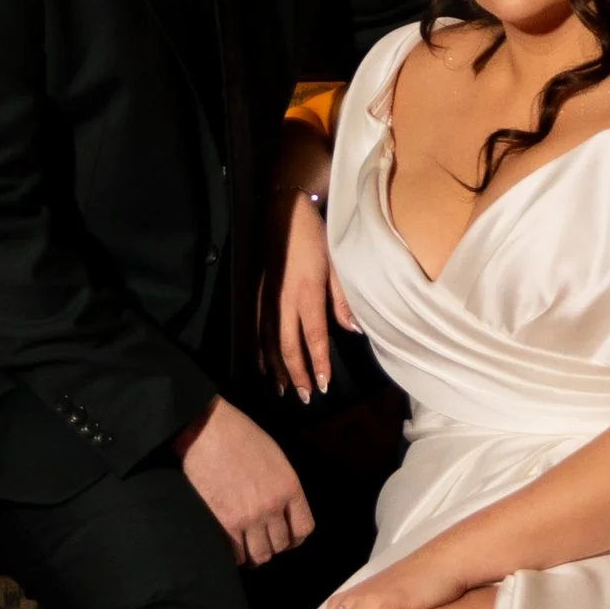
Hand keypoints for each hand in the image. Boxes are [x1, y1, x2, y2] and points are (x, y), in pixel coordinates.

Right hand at [178, 396, 313, 565]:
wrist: (207, 430)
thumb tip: (282, 511)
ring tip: (245, 547)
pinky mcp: (224, 523)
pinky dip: (234, 555)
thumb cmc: (241, 437)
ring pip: (260, 555)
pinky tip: (230, 545)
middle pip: (281, 545)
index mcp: (290, 487)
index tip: (285, 537)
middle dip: (272, 544)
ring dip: (254, 554)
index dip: (295, 538)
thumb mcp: (276, 458)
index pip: (304, 529)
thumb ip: (283, 487)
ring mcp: (249, 517)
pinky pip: (236, 556)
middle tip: (260, 540)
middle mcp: (273, 506)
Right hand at [270, 159, 356, 402]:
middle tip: (305, 397)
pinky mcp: (255, 294)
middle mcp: (283, 301)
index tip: (323, 386)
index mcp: (307, 293)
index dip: (317, 364)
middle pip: (287, 347)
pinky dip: (259, 351)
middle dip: (296, 375)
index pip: (313, 338)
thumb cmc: (314, 235)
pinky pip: (255, 330)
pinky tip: (263, 364)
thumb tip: (353, 331)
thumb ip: (343, 299)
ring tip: (284, 390)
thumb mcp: (337, 263)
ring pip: (267, 342)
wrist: (281, 211)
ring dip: (276, 369)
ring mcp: (266, 299)